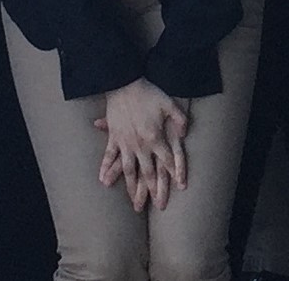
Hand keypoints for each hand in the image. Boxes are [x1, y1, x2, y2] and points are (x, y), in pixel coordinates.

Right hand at [94, 78, 189, 211]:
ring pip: (129, 171)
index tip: (181, 187)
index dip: (176, 174)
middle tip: (158, 206)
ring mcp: (125, 143)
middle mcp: (141, 145)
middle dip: (154, 191)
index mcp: (156, 137)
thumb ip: (179, 119)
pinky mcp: (113, 137)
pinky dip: (106, 169)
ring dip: (132, 188)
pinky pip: (109, 156)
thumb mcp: (169, 104)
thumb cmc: (148, 92)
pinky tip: (103, 181)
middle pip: (149, 172)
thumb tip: (184, 133)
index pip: (168, 160)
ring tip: (134, 203)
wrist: (124, 83)